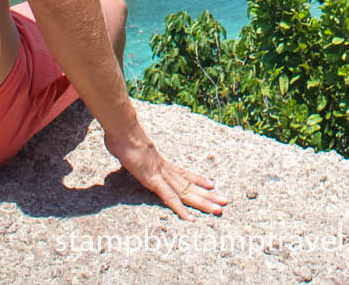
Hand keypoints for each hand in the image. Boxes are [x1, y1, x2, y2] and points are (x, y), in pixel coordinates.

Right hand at [105, 129, 228, 219]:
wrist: (122, 129)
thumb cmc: (122, 137)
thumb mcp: (130, 150)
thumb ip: (133, 155)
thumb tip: (128, 154)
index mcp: (161, 163)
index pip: (184, 173)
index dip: (198, 180)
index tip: (212, 184)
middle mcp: (165, 169)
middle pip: (190, 185)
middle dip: (208, 194)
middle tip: (225, 201)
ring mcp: (161, 174)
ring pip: (186, 192)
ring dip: (203, 202)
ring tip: (219, 209)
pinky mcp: (153, 180)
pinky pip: (169, 198)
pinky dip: (180, 209)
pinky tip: (190, 219)